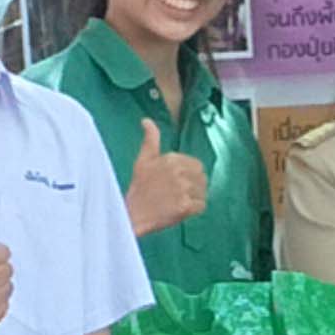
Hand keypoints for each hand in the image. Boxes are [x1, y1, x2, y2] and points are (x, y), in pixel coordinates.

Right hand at [122, 117, 211, 236]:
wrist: (132, 214)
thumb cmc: (139, 187)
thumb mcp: (143, 159)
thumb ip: (150, 139)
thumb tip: (146, 120)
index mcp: (171, 158)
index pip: (196, 165)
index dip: (189, 176)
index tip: (177, 183)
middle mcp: (179, 171)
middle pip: (202, 178)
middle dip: (194, 186)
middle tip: (178, 194)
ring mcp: (183, 189)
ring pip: (203, 192)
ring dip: (194, 198)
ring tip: (178, 202)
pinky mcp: (185, 206)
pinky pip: (201, 206)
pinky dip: (194, 210)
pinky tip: (180, 210)